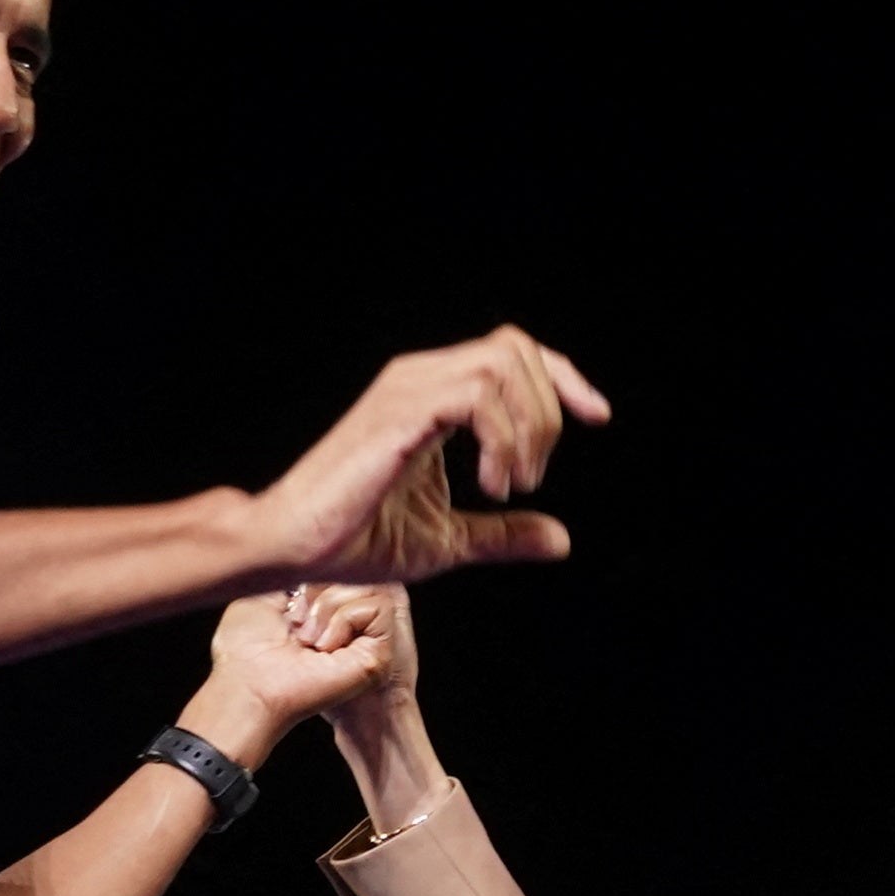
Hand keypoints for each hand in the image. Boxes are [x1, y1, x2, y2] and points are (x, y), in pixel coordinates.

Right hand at [249, 330, 610, 583]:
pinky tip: (492, 483)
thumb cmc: (356, 540)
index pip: (512, 353)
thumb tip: (561, 539)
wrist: (296, 548)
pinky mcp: (399, 411)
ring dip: (528, 426)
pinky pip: (477, 396)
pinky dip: (502, 438)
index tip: (598, 417)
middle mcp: (420, 378)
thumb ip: (503, 533)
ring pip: (502, 363)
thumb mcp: (449, 540)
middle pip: (516, 347)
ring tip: (510, 483)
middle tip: (530, 476)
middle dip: (550, 408)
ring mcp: (408, 389)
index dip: (563, 378)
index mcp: (433, 394)